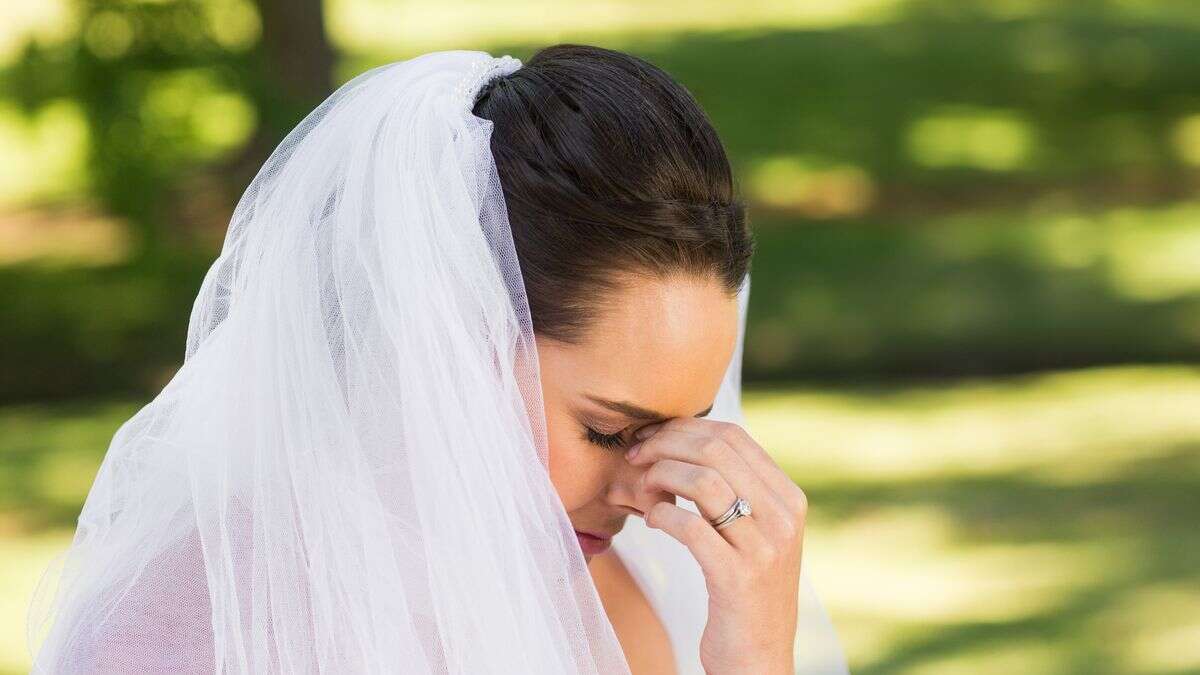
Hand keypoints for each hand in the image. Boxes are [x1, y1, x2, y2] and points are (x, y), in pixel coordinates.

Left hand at [625, 417, 805, 674]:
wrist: (758, 659)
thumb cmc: (744, 592)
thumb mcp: (755, 533)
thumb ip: (735, 490)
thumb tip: (686, 441)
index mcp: (789, 498)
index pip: (734, 436)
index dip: (685, 428)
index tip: (651, 436)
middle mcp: (783, 517)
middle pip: (716, 450)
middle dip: (665, 444)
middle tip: (636, 455)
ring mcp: (763, 547)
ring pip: (702, 481)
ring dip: (660, 476)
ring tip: (642, 489)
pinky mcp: (736, 577)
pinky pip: (689, 526)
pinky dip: (660, 515)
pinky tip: (651, 521)